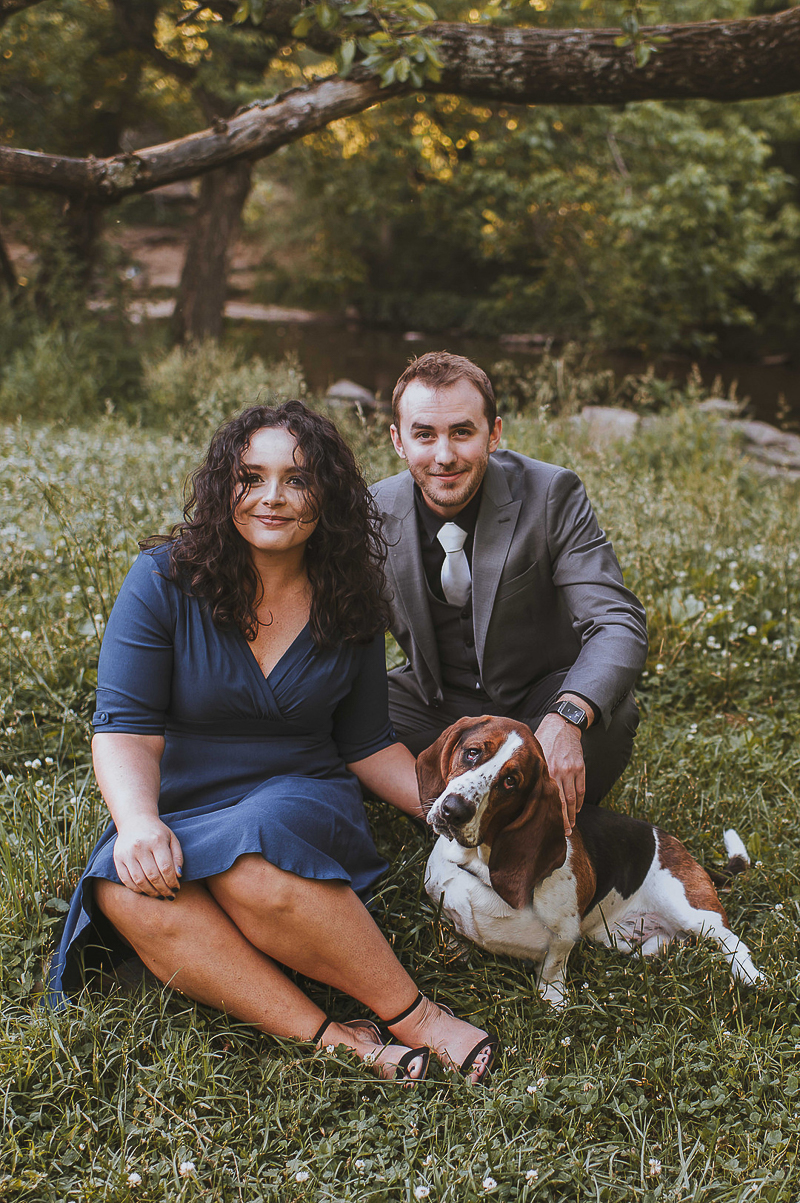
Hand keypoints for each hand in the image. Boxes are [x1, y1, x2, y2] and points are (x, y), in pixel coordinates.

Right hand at [113, 817, 182, 897]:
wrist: (135, 821)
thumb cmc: (157, 832)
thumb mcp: (172, 839)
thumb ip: (177, 857)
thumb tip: (179, 876)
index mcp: (156, 840)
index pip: (166, 867)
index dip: (172, 881)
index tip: (177, 888)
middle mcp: (139, 847)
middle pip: (153, 876)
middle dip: (163, 889)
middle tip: (170, 895)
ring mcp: (126, 854)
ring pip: (139, 881)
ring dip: (151, 892)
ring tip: (159, 895)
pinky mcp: (117, 859)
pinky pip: (126, 880)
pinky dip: (137, 889)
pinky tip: (146, 891)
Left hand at [532, 713, 585, 835]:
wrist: (562, 725)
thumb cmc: (543, 739)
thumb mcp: (534, 754)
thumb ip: (530, 771)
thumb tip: (518, 789)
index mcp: (545, 770)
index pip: (548, 798)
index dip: (549, 813)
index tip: (547, 826)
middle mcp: (558, 772)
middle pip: (562, 802)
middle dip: (563, 820)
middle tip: (562, 833)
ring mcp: (571, 771)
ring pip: (573, 798)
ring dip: (572, 815)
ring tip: (570, 826)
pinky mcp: (580, 768)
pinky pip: (581, 789)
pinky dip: (580, 802)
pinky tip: (576, 810)